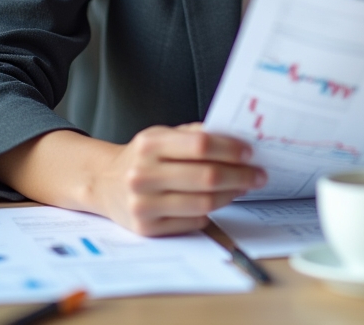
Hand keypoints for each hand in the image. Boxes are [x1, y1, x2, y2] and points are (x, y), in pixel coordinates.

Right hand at [90, 123, 266, 235]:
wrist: (105, 183)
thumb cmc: (143, 157)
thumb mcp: (162, 136)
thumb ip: (194, 135)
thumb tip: (236, 140)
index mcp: (150, 143)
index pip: (200, 144)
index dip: (230, 149)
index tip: (250, 152)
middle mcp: (143, 174)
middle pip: (206, 176)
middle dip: (240, 175)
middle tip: (258, 174)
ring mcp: (143, 204)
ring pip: (203, 202)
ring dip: (231, 195)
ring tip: (243, 187)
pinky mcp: (146, 229)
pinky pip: (192, 221)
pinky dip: (211, 211)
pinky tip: (217, 201)